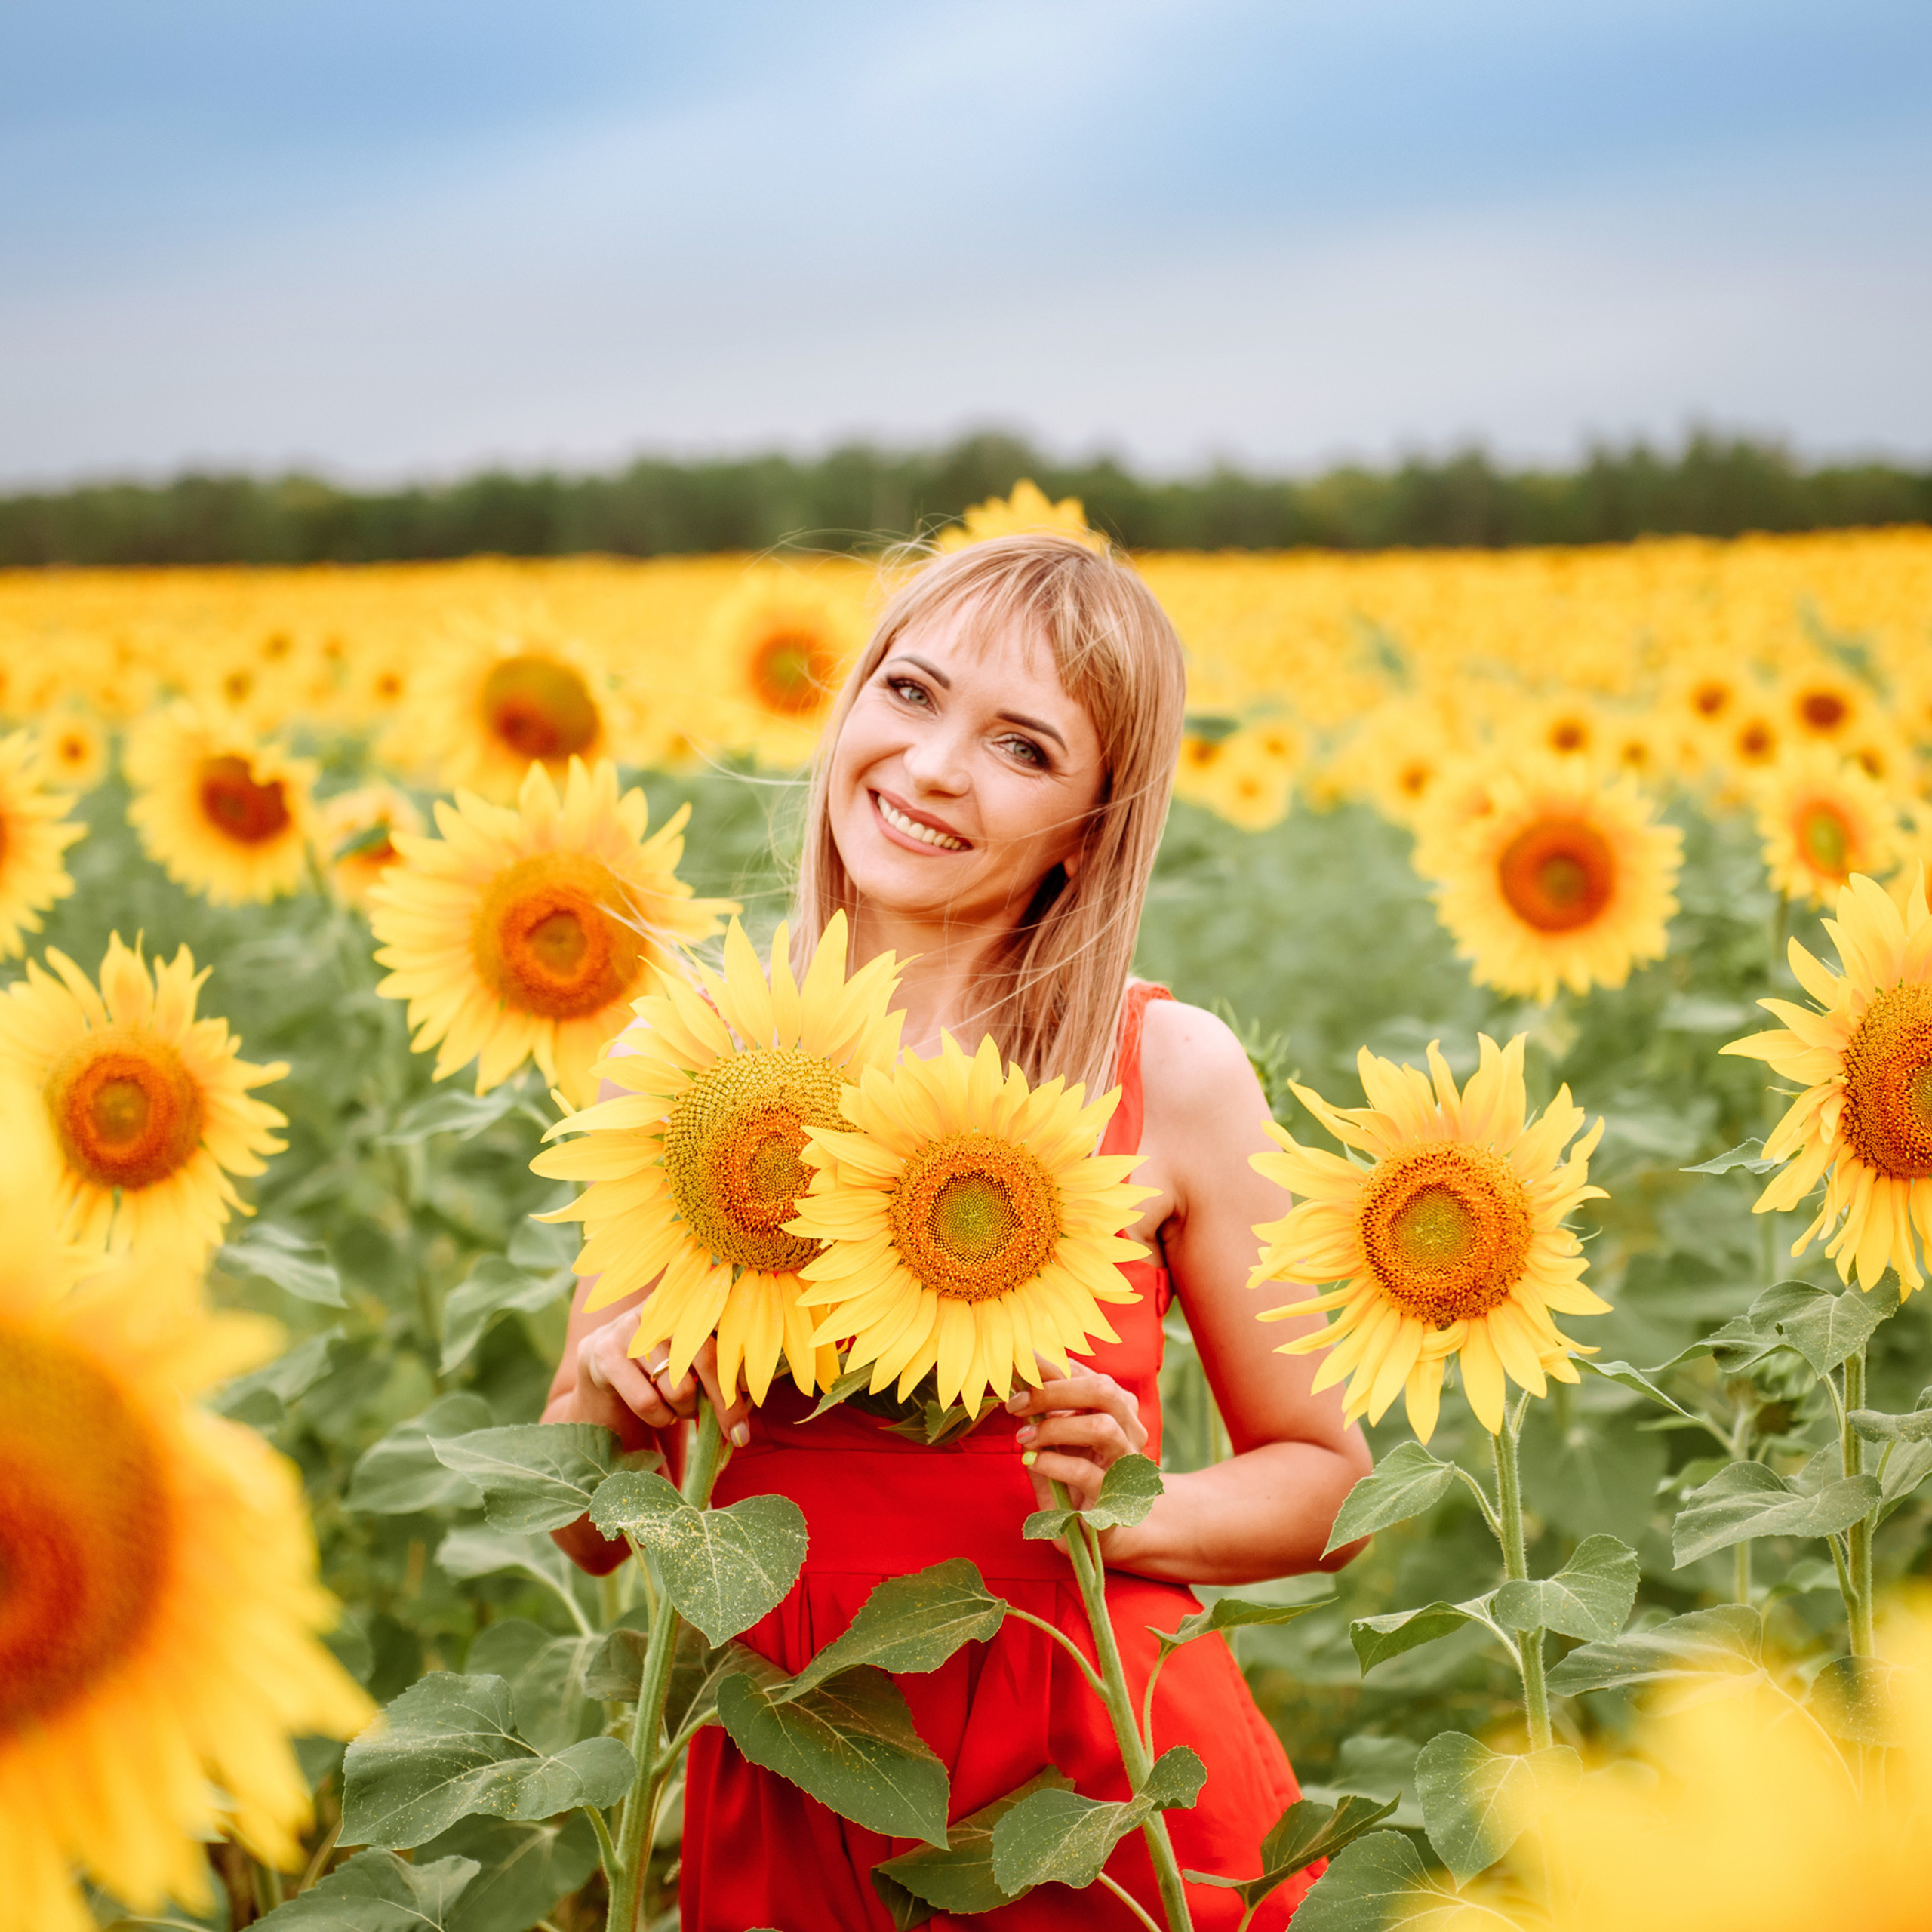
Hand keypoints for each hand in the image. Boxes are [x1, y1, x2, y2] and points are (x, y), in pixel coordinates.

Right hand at [557, 1309, 751, 1450]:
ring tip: (681, 1410)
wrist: (602, 1368)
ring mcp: (631, 1326)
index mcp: (691, 1301)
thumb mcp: (695, 1361)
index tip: (754, 1398)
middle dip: (725, 1404)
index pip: (728, 1332)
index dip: (744, 1368)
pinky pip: (647, 1400)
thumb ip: (723, 1371)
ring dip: (686, 1410)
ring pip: (678, 1386)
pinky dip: (660, 1418)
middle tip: (737, 1435)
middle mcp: (662, 1307)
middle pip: (706, 1358)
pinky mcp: (605, 1352)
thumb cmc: (662, 1368)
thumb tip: (750, 1408)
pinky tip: (658, 1413)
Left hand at [1006, 1361, 1148, 1521]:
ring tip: (1024, 1437)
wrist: (1102, 1529)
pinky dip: (1053, 1463)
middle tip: (1017, 1403)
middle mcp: (1130, 1430)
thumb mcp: (1057, 1437)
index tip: (1018, 1369)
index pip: (1089, 1374)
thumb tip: (1017, 1376)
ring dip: (1055, 1428)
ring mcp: (1127, 1464)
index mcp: (1119, 1408)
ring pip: (1103, 1427)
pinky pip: (1086, 1472)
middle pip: (1103, 1390)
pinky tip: (1032, 1461)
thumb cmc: (1074, 1475)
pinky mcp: (1115, 1498)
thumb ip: (1043, 1410)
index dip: (1052, 1368)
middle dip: (1053, 1391)